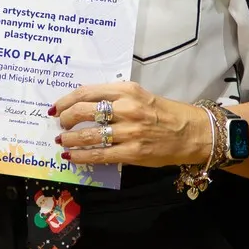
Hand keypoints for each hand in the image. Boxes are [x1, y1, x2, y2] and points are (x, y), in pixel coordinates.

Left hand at [52, 81, 207, 168]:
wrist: (192, 132)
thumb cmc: (165, 113)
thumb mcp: (140, 96)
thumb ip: (114, 98)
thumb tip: (84, 106)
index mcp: (127, 90)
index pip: (87, 92)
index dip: (67, 100)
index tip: (57, 107)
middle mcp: (127, 108)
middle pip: (83, 111)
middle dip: (66, 119)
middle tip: (61, 125)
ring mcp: (130, 131)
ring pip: (88, 135)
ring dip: (70, 140)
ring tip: (62, 142)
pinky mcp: (133, 152)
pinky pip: (99, 154)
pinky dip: (81, 156)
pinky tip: (72, 157)